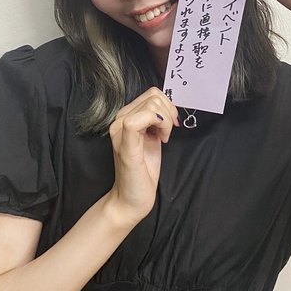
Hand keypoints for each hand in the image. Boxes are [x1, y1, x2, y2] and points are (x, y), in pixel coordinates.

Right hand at [107, 87, 178, 225]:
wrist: (131, 198)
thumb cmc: (143, 170)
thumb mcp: (153, 137)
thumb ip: (156, 119)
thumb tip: (170, 104)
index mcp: (126, 116)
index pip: (151, 93)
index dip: (168, 105)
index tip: (172, 124)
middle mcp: (119, 120)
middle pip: (153, 95)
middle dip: (169, 113)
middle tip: (167, 133)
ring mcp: (119, 130)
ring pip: (151, 105)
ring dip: (166, 121)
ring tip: (163, 137)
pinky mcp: (125, 143)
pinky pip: (139, 119)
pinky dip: (159, 125)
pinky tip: (161, 139)